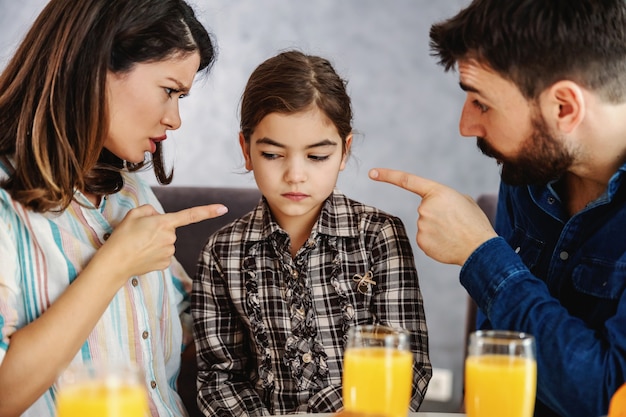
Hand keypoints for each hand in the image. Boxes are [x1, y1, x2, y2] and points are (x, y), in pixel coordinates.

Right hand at [95, 203, 227, 279]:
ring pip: (166, 242)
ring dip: (155, 242)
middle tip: (140, 234)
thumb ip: (150, 210)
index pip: (191, 215)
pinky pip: (164, 254)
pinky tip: (143, 255)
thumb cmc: (122, 237)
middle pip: (169, 229)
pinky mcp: (166, 264)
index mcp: (165, 223)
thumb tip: (158, 217)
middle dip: (158, 229)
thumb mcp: (133, 214)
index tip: (224, 208)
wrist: (115, 263)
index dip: (209, 211)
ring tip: (139, 245)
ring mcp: (170, 252)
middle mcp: (171, 238)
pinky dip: (155, 253)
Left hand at [369, 168, 496, 264]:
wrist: (480, 248)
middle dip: (437, 215)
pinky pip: (426, 238)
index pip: (407, 181)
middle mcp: (425, 207)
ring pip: (425, 225)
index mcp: (437, 192)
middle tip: (455, 222)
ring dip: (437, 228)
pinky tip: (448, 242)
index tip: (372, 173)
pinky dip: (435, 241)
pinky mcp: (421, 241)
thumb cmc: (474, 222)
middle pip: (425, 209)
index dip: (388, 175)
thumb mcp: (463, 200)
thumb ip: (444, 198)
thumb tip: (437, 205)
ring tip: (454, 232)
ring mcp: (421, 225)